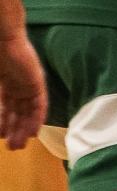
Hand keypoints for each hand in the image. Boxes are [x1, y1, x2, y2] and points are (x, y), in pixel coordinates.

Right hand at [0, 30, 47, 149]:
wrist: (3, 42)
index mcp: (7, 83)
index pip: (8, 108)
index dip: (5, 122)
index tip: (2, 137)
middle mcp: (20, 86)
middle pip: (19, 113)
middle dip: (15, 130)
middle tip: (12, 148)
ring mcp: (29, 85)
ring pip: (28, 112)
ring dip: (24, 129)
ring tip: (19, 145)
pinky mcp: (38, 84)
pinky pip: (39, 105)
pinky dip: (37, 119)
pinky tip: (33, 133)